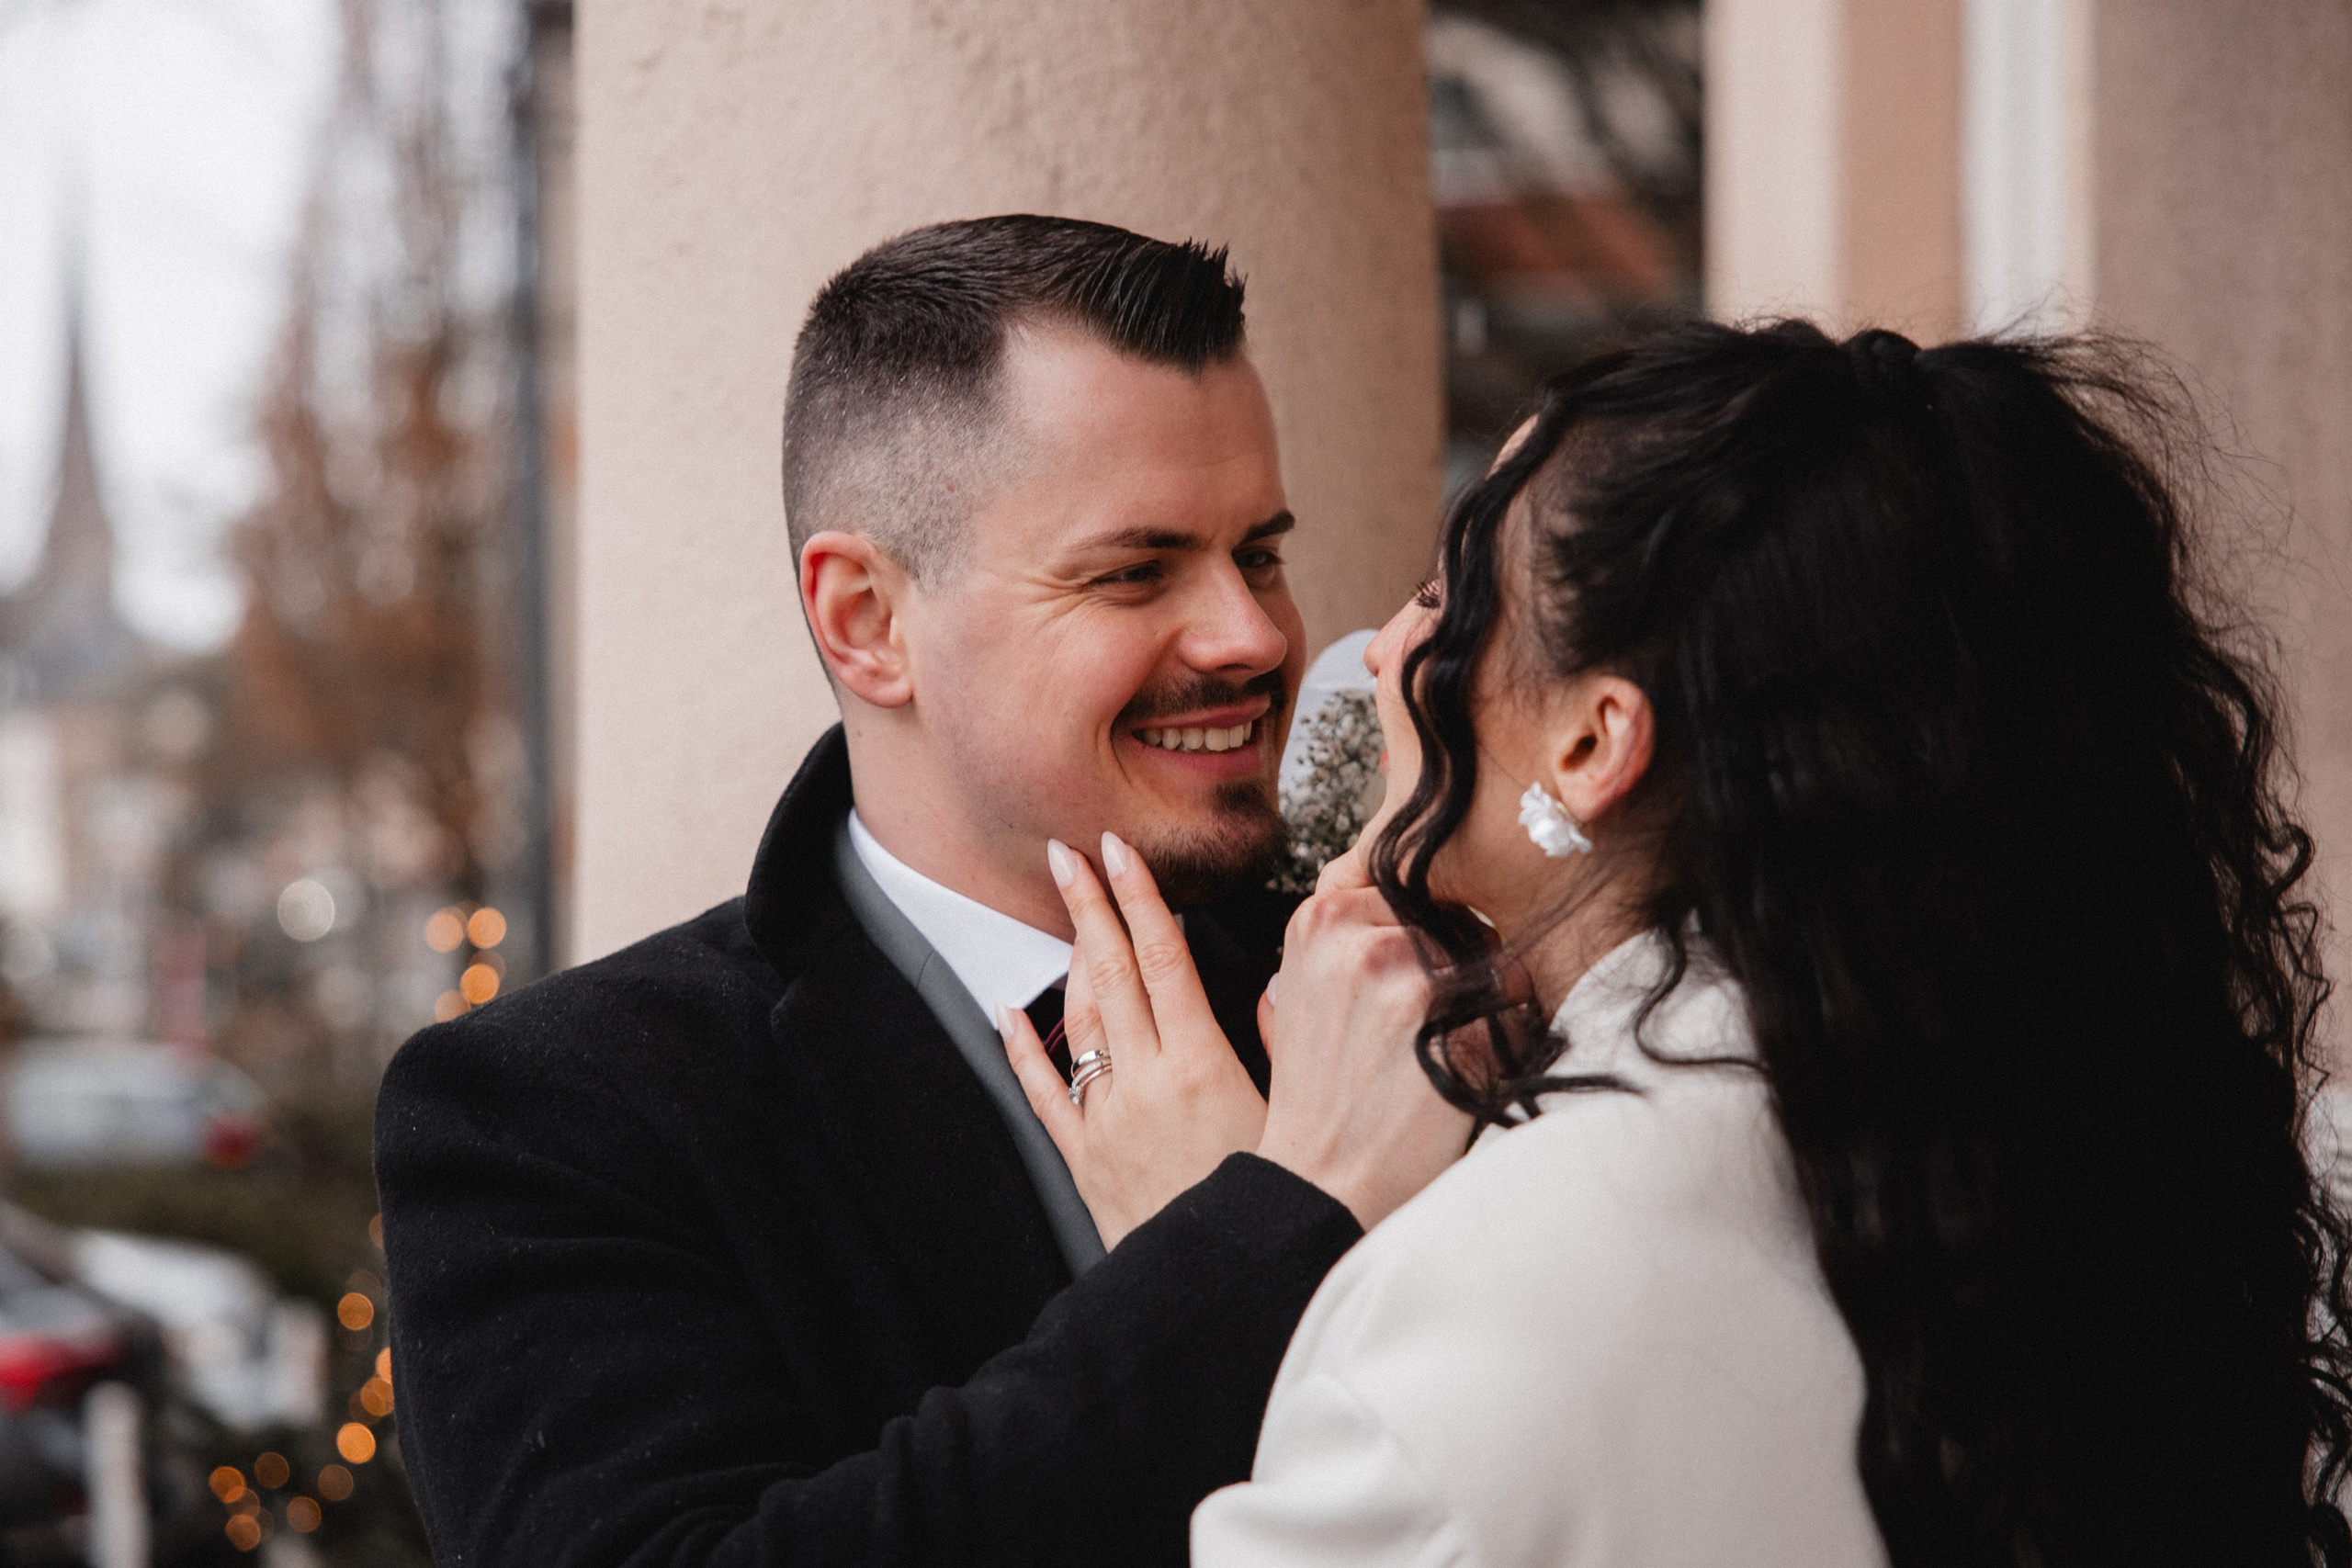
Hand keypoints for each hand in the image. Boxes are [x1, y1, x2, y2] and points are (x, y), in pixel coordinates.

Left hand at [999, 833, 1268, 1248]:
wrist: (1230, 1281)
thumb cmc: (1276, 1199)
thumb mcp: (1293, 1111)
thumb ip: (1280, 1044)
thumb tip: (1274, 986)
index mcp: (1204, 1064)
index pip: (1165, 959)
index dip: (1140, 899)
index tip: (1120, 853)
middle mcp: (1148, 1081)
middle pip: (1115, 974)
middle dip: (1093, 906)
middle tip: (1072, 854)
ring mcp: (1109, 1118)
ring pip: (1081, 1021)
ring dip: (1072, 959)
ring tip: (1066, 909)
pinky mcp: (1085, 1158)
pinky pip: (1045, 1093)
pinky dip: (1024, 1049)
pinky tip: (1007, 1012)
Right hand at [1252, 845, 1473, 1229]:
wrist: (1322, 1181)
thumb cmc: (1317, 1095)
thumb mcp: (1300, 997)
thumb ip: (1340, 943)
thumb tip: (1396, 908)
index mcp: (1317, 920)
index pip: (1408, 890)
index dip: (1424, 935)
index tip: (1414, 980)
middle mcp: (1362, 940)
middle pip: (1454, 922)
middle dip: (1460, 967)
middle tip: (1429, 1027)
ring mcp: (1412, 983)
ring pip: (1493, 963)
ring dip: (1488, 1004)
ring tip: (1444, 1053)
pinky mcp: (1462, 1030)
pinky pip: (1517, 1014)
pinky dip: (1508, 1042)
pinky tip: (1467, 1074)